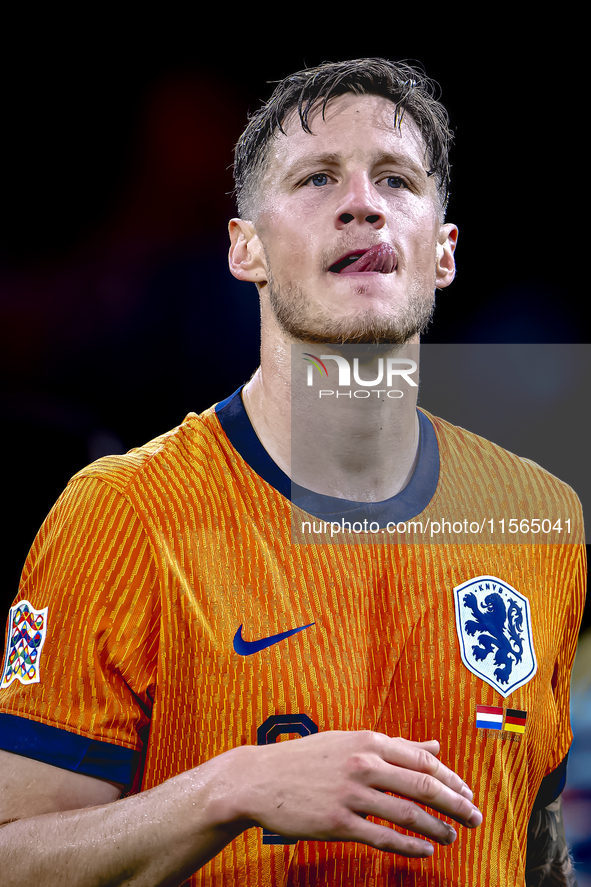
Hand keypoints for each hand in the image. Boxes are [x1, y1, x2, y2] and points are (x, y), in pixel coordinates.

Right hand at [227, 731, 481, 856]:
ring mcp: (350, 794)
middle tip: (476, 818)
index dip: (451, 778)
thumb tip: (434, 745)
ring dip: (437, 828)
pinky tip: (425, 851)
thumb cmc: (307, 759)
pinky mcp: (337, 823)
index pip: (422, 759)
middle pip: (422, 785)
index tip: (468, 794)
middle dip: (455, 804)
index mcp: (367, 741)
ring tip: (453, 838)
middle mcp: (362, 764)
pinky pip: (382, 837)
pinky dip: (409, 846)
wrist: (259, 779)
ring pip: (407, 814)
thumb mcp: (350, 743)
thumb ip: (394, 745)